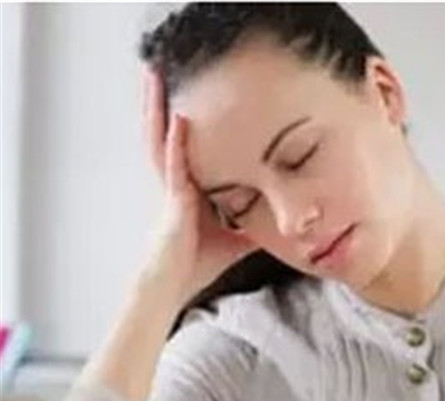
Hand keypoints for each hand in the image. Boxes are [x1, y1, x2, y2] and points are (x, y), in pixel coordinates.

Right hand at [140, 67, 255, 303]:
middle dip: (167, 101)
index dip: (192, 119)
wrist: (174, 287)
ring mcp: (172, 189)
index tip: (199, 91)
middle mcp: (178, 182)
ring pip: (162, 139)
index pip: (193, 145)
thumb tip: (287, 217)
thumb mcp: (239, 236)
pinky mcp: (173, 201)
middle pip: (170, 133)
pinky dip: (177, 142)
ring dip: (160, 108)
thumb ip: (256, 222)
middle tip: (165, 69)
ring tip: (156, 75)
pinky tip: (180, 119)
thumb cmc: (199, 263)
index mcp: (190, 188)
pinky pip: (174, 165)